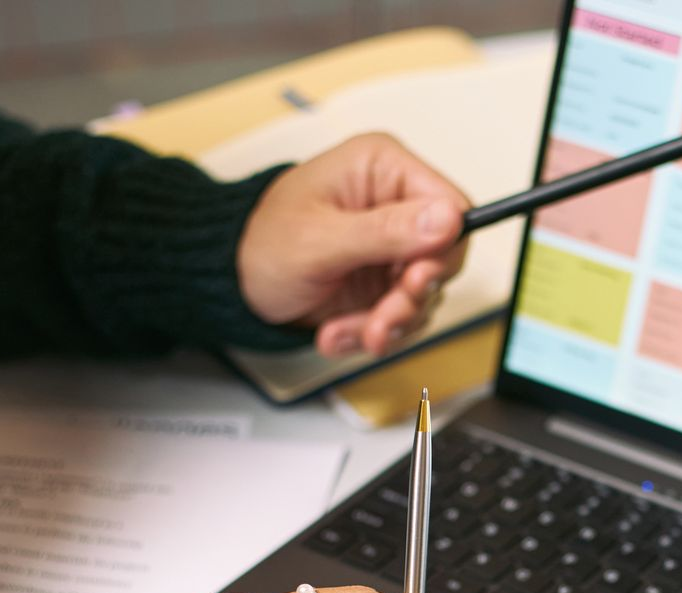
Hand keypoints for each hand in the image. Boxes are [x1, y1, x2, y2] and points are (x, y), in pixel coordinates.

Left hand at [236, 133, 469, 356]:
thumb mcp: (320, 238)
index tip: (415, 280)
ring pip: (423, 296)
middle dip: (408, 299)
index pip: (449, 206)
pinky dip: (373, 334)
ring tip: (346, 332)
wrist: (232, 281)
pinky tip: (339, 333)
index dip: (442, 251)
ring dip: (389, 324)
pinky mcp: (384, 283)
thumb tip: (446, 219)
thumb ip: (385, 230)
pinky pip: (402, 317)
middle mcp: (394, 206)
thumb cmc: (260, 241)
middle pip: (441, 259)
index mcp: (382, 169)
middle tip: (381, 321)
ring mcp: (391, 248)